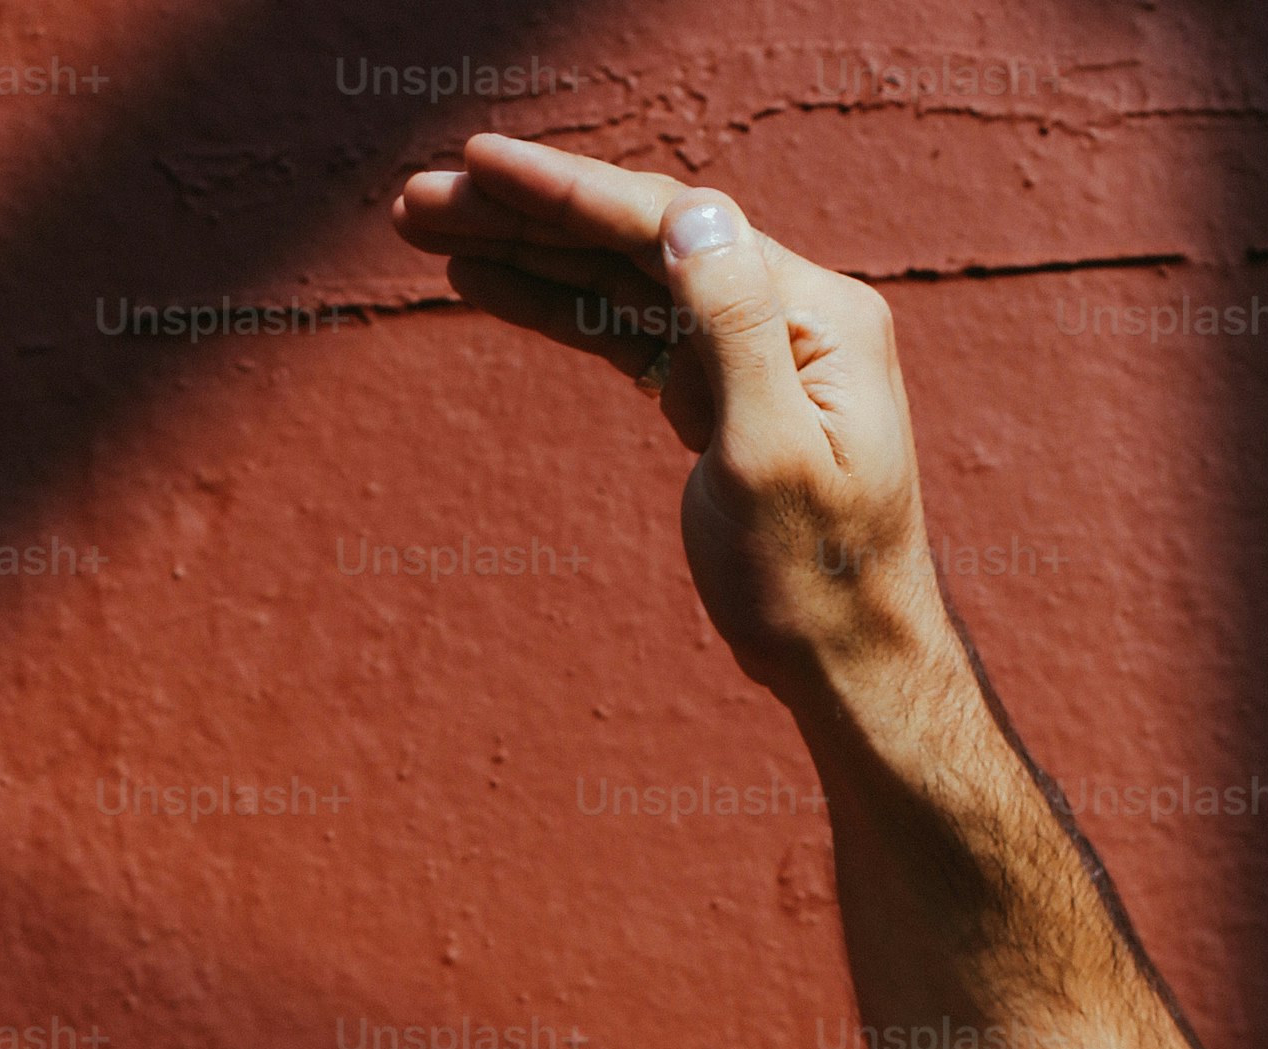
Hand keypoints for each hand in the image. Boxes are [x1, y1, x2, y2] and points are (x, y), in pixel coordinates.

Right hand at [391, 133, 947, 690]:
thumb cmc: (819, 583)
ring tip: (430, 231)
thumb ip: (735, 328)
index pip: (672, 228)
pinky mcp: (717, 397)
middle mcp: (785, 314)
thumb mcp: (773, 459)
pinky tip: (490, 285)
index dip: (570, 194)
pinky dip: (558, 309)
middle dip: (527, 215)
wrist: (849, 665)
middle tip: (419, 199)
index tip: (480, 165)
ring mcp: (749, 352)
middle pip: (636, 240)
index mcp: (812, 315)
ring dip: (527, 252)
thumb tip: (691, 212)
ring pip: (621, 282)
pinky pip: (627, 334)